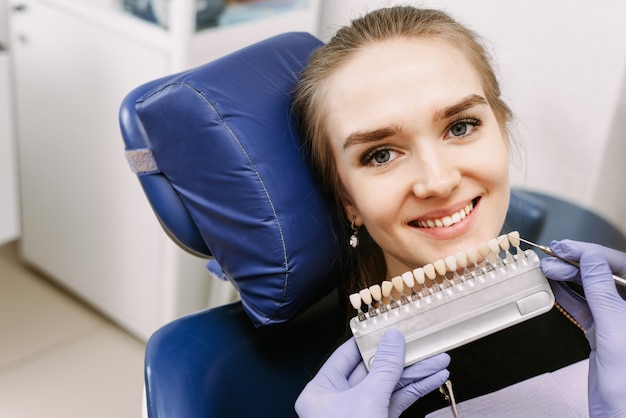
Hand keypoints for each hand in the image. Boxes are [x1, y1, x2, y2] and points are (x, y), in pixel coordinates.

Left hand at [295, 329, 449, 417]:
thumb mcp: (368, 401)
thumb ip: (383, 368)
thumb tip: (394, 338)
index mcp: (321, 391)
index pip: (347, 354)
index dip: (372, 340)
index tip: (392, 326)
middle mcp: (338, 400)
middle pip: (373, 369)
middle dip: (402, 358)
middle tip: (424, 342)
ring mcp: (359, 413)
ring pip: (389, 386)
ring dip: (415, 373)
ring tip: (441, 359)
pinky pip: (396, 402)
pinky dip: (415, 390)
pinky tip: (434, 378)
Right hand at [541, 239, 625, 417]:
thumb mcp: (613, 330)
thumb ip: (601, 291)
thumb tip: (589, 258)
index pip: (625, 266)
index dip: (597, 253)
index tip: (569, 247)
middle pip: (607, 275)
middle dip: (579, 263)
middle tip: (553, 257)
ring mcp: (619, 322)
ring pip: (593, 289)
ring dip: (569, 278)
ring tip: (547, 270)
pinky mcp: (605, 333)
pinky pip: (585, 307)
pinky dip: (567, 296)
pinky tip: (552, 287)